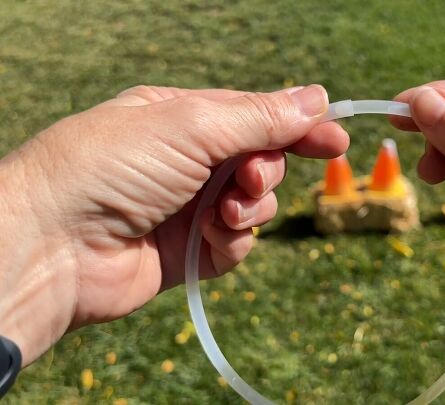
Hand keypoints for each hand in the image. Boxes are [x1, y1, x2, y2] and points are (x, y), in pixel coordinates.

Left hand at [0, 84, 348, 365]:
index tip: (336, 138)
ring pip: (254, 206)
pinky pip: (235, 244)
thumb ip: (259, 117)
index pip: (256, 115)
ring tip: (224, 213)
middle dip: (266, 171)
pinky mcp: (187, 251)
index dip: (298, 126)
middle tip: (251, 180)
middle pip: (261, 161)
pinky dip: (230, 242)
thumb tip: (316, 96)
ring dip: (250, 209)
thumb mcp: (192, 126)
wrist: (53, 246)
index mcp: (182, 117)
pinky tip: (209, 240)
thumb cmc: (111, 168)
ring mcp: (188, 206)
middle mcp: (187, 160)